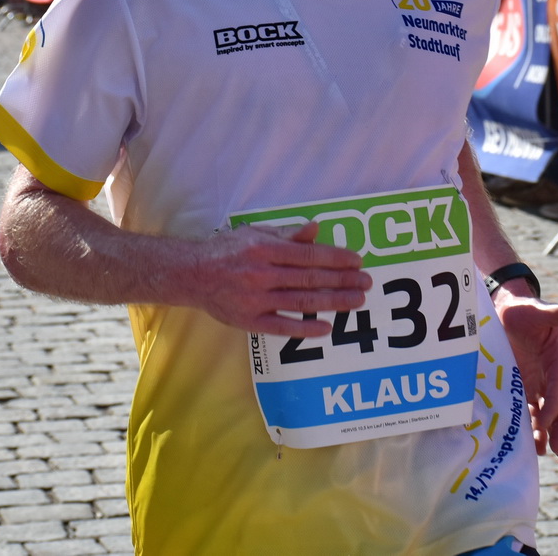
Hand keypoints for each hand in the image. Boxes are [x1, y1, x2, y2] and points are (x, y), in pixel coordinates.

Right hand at [185, 220, 370, 338]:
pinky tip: (327, 327)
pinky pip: (282, 327)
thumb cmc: (228, 250)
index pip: (309, 255)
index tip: (357, 261)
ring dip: (333, 302)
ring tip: (356, 301)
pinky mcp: (248, 320)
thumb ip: (287, 234)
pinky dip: (305, 329)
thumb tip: (316, 229)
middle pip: (310, 279)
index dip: (336, 258)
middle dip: (342, 281)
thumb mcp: (255, 233)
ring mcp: (255, 299)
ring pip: (301, 302)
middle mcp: (261, 274)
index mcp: (264, 249)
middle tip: (366, 283)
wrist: (192, 274)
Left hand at [492, 284, 557, 457]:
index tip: (546, 420)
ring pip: (544, 412)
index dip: (554, 403)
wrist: (506, 311)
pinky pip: (528, 410)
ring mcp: (538, 382)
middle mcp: (552, 374)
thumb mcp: (536, 309)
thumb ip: (554, 313)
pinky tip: (525, 444)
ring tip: (542, 453)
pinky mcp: (523, 386)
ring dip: (544, 432)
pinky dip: (528, 426)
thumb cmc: (523, 309)